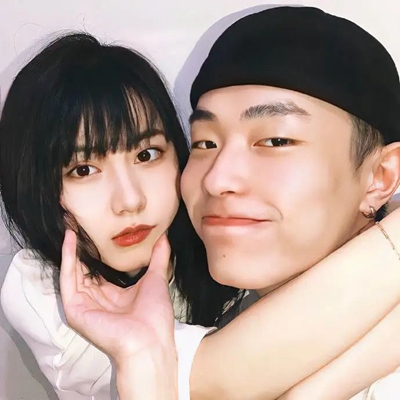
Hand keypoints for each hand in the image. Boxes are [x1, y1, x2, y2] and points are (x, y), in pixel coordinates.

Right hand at [59, 230, 175, 363]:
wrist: (149, 339)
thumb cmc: (155, 315)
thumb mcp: (157, 278)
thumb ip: (158, 257)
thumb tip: (164, 236)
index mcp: (113, 296)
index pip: (99, 271)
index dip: (97, 251)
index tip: (95, 231)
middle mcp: (96, 300)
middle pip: (84, 270)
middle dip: (81, 247)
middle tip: (78, 223)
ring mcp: (84, 306)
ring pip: (73, 272)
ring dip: (71, 249)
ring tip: (71, 226)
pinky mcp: (75, 309)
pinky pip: (68, 280)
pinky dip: (68, 259)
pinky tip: (70, 240)